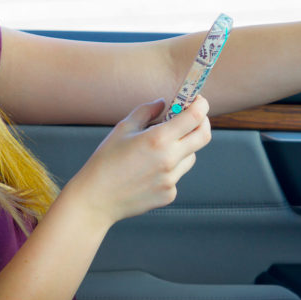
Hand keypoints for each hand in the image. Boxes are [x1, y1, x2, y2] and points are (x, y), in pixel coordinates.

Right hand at [59, 95, 212, 229]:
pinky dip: (169, 169)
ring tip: (158, 149)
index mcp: (158, 139)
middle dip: (202, 123)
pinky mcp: (169, 194)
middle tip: (193, 118)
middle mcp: (169, 159)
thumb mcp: (123, 128)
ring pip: (190, 157)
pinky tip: (147, 172)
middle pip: (204, 136)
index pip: (195, 116)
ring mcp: (171, 179)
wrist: (96, 199)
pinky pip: (177, 175)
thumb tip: (164, 103)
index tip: (197, 100)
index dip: (200, 104)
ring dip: (183, 147)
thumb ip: (146, 111)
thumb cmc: (105, 161)